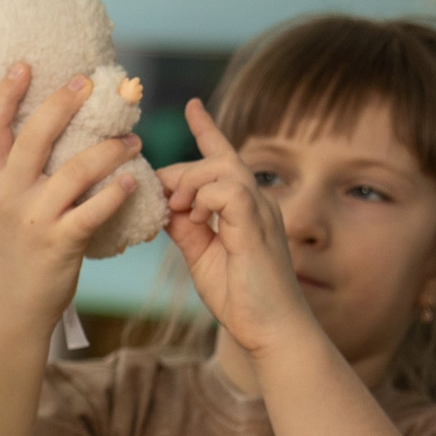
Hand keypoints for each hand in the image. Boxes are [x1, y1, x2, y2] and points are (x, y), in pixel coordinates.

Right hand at [0, 64, 145, 325]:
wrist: (8, 312)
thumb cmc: (13, 257)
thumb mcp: (2, 211)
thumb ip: (17, 177)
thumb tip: (47, 135)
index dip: (7, 94)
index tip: (25, 64)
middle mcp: (9, 196)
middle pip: (35, 136)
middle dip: (64, 103)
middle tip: (89, 82)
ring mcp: (33, 219)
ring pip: (76, 169)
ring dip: (110, 149)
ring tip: (133, 141)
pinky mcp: (59, 244)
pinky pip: (94, 210)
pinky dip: (116, 193)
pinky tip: (132, 182)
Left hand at [157, 99, 322, 359]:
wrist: (271, 330)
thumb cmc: (241, 297)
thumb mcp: (202, 256)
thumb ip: (185, 228)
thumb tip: (164, 205)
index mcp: (243, 207)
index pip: (225, 157)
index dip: (208, 130)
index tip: (193, 105)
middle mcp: (257, 202)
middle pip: (217, 159)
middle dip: (182, 172)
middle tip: (165, 203)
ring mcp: (260, 212)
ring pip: (222, 168)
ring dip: (191, 184)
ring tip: (179, 211)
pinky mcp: (257, 227)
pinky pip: (228, 191)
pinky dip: (204, 198)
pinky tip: (196, 218)